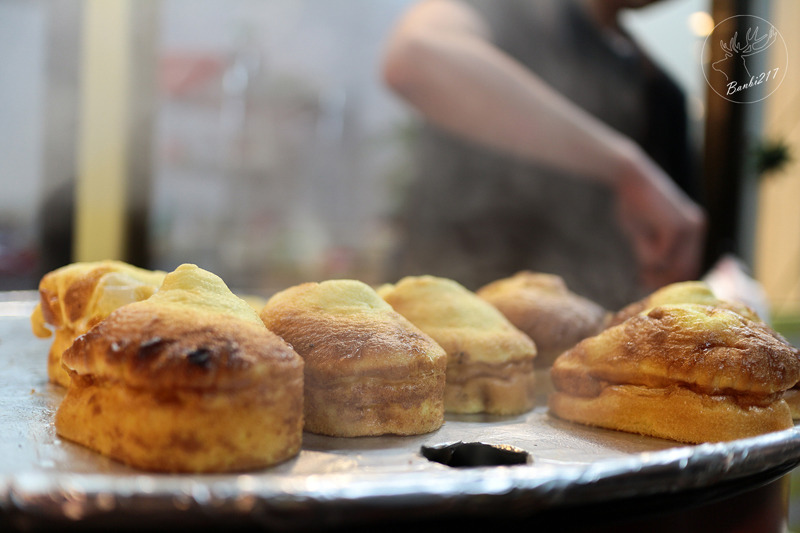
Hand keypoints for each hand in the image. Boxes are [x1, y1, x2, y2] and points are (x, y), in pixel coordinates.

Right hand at [614, 150, 706, 289]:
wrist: (630, 178)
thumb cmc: (633, 204)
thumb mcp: (647, 234)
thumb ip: (657, 253)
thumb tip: (655, 280)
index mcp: (694, 228)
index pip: (691, 265)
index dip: (670, 278)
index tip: (648, 280)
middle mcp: (697, 228)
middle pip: (687, 270)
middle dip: (663, 280)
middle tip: (642, 279)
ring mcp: (689, 228)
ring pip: (675, 266)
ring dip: (655, 270)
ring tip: (640, 266)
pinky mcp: (677, 228)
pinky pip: (662, 256)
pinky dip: (647, 255)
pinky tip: (640, 242)